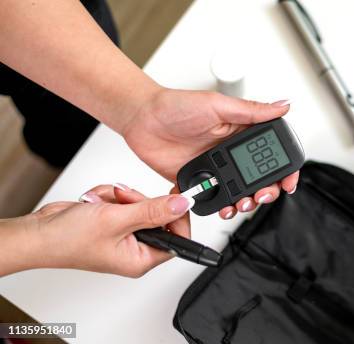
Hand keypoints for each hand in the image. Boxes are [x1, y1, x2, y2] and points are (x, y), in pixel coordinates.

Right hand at [2, 184, 191, 276]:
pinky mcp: (113, 222)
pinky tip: (94, 203)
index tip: (176, 197)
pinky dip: (109, 197)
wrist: (38, 232)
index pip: (177, 237)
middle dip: (138, 201)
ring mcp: (124, 234)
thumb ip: (152, 211)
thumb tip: (182, 205)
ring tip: (102, 204)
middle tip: (122, 201)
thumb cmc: (68, 240)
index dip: (178, 216)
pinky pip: (124, 201)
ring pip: (139, 203)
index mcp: (141, 259)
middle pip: (158, 215)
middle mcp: (135, 249)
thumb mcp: (117, 220)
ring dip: (120, 198)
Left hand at [121, 88, 298, 219]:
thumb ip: (251, 111)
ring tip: (239, 204)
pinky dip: (219, 207)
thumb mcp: (218, 104)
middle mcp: (231, 152)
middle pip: (260, 179)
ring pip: (240, 192)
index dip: (284, 169)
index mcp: (242, 132)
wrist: (141, 118)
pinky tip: (220, 206)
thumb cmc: (176, 105)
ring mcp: (216, 168)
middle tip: (260, 195)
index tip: (287, 182)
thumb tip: (283, 106)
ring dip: (244, 202)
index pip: (271, 154)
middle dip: (266, 192)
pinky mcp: (199, 181)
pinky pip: (214, 199)